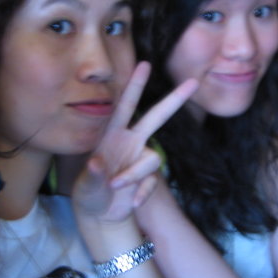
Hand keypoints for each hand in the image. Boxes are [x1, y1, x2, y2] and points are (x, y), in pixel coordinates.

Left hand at [72, 61, 196, 222]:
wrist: (99, 214)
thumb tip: (96, 163)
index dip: (134, 86)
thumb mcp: (85, 186)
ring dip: (134, 174)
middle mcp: (130, 142)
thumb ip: (92, 176)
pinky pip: (151, 182)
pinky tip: (132, 203)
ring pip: (153, 159)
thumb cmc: (89, 193)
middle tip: (192, 83)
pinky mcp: (147, 178)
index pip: (124, 106)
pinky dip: (142, 193)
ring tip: (115, 186)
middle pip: (156, 117)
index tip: (144, 64)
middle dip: (173, 100)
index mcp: (112, 134)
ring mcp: (140, 159)